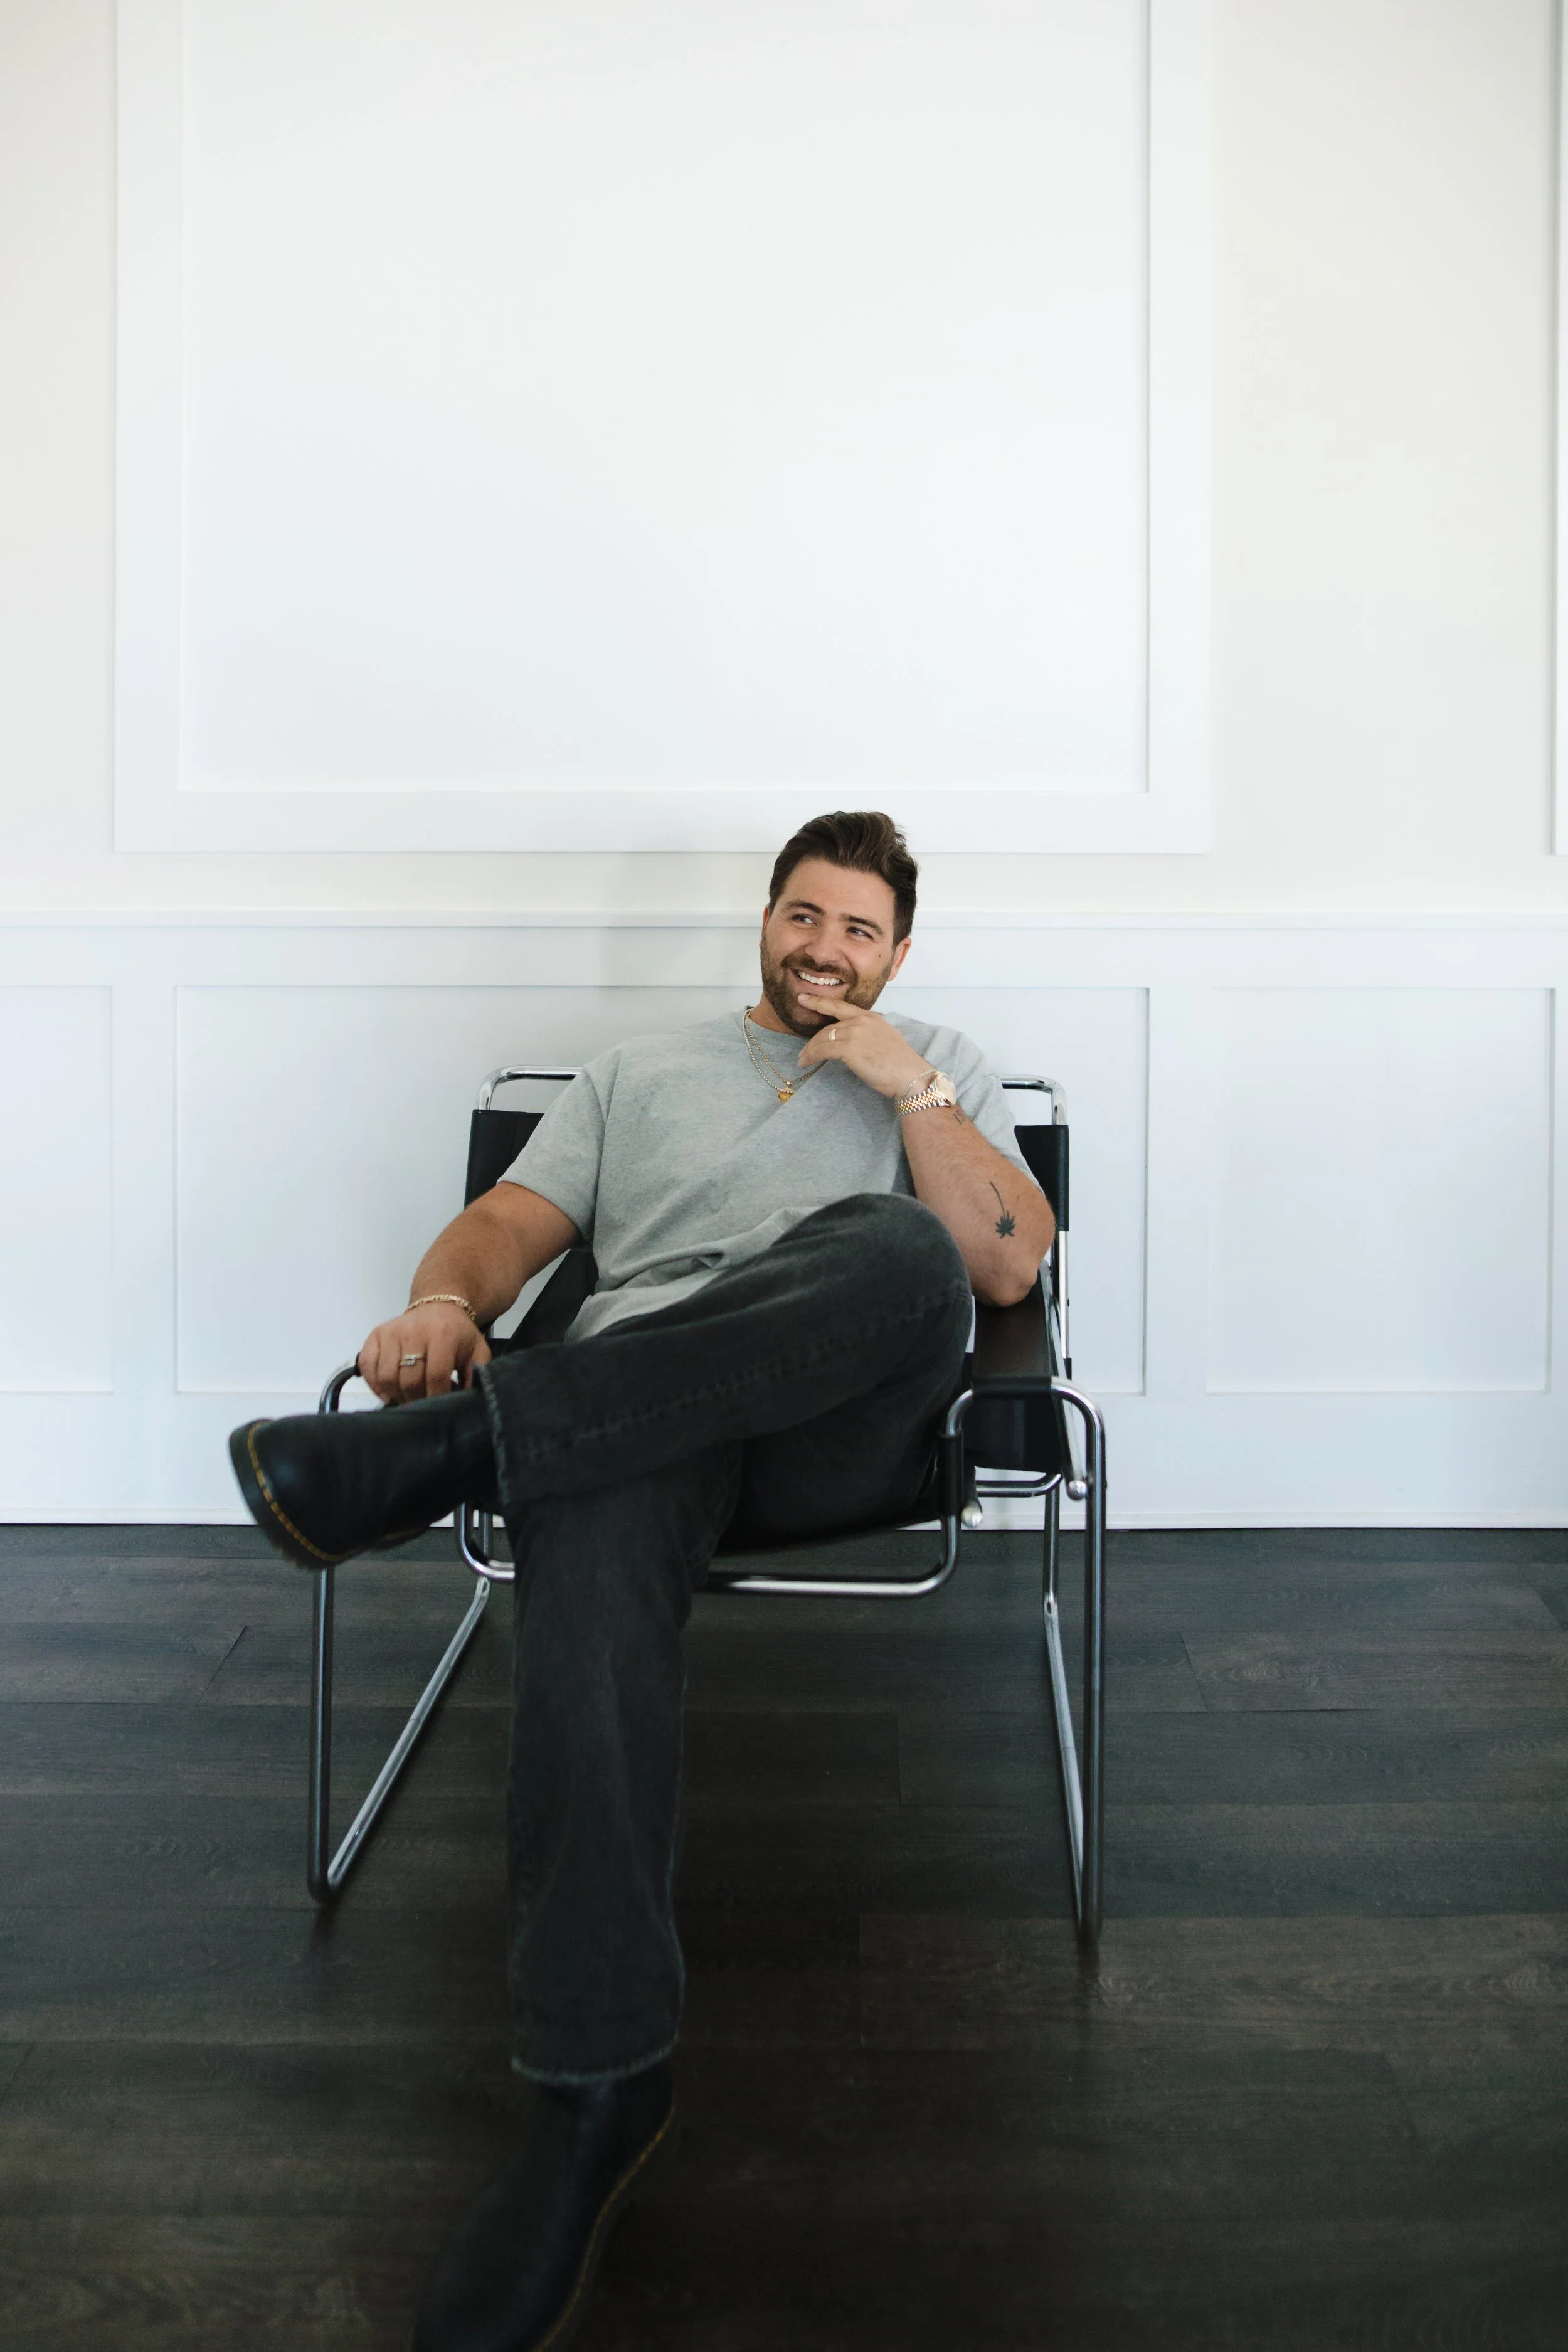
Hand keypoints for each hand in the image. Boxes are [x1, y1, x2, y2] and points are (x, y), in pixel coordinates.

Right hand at [357, 1304, 491, 1404]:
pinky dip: (374, 1384)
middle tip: (423, 1407)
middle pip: (409, 1380)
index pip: (435, 1375)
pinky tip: (388, 1392)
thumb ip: (477, 1376)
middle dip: (416, 1400)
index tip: (439, 1408)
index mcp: (443, 1334)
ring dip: (396, 1395)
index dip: (436, 1397)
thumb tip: (465, 1403)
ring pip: (387, 1377)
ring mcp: (392, 1331)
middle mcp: (414, 1331)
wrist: (438, 1306)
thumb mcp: (477, 1351)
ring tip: (407, 1399)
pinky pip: (367, 1366)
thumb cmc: (458, 1334)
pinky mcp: (376, 1334)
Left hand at [795, 995, 932, 1098]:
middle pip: (828, 1027)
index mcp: (870, 1017)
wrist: (909, 1075)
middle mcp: (861, 1021)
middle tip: (804, 1050)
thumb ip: (868, 1033)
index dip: (819, 1003)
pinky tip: (807, 1062)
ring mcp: (855, 1033)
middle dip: (813, 1040)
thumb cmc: (899, 1063)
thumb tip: (853, 1040)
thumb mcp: (884, 1038)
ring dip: (810, 1050)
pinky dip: (812, 1056)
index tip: (803, 998)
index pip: (840, 1007)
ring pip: (823, 1039)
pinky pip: (823, 1050)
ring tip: (803, 1059)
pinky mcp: (849, 1048)